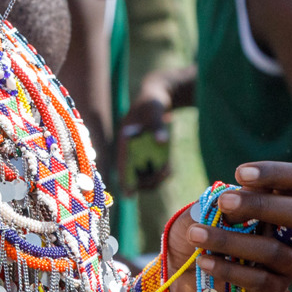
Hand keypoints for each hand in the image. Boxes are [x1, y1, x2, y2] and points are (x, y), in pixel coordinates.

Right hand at [120, 73, 178, 189]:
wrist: (156, 96)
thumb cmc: (151, 102)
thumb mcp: (154, 111)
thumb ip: (157, 125)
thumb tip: (162, 141)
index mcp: (124, 139)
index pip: (121, 163)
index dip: (124, 179)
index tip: (129, 194)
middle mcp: (128, 149)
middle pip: (133, 173)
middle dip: (147, 179)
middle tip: (165, 174)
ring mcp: (137, 152)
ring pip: (143, 174)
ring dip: (155, 177)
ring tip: (169, 171)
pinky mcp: (146, 153)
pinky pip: (151, 169)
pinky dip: (159, 172)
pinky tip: (169, 169)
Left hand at [164, 161, 291, 291]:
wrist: (178, 275)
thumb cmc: (196, 234)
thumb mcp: (201, 211)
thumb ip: (219, 204)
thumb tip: (234, 203)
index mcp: (277, 201)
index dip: (276, 173)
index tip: (240, 174)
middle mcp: (290, 231)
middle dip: (263, 205)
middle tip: (224, 202)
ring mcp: (286, 263)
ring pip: (273, 250)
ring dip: (231, 240)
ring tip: (196, 234)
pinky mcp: (274, 291)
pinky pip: (259, 279)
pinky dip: (228, 268)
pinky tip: (204, 260)